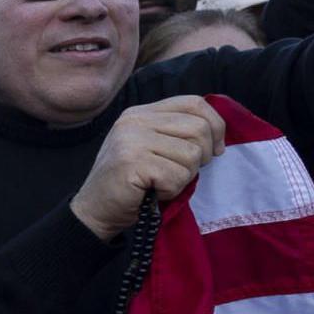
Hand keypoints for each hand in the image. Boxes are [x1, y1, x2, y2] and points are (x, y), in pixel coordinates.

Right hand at [69, 96, 227, 238]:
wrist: (94, 211)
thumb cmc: (131, 183)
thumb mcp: (153, 148)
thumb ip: (177, 134)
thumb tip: (219, 137)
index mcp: (141, 113)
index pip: (194, 103)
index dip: (215, 125)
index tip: (215, 150)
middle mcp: (135, 121)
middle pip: (198, 128)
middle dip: (201, 157)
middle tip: (180, 173)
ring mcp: (131, 140)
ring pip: (192, 154)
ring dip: (183, 177)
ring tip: (161, 183)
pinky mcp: (132, 163)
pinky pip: (177, 176)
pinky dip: (171, 190)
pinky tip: (153, 192)